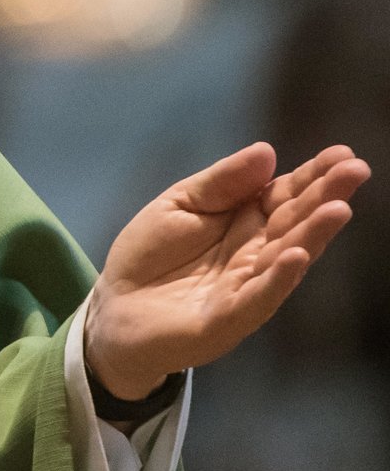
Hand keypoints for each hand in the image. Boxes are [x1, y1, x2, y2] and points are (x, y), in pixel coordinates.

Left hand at [87, 142, 370, 401]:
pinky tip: (296, 256)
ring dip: (313, 235)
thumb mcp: (179, 204)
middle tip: (356, 170)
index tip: (343, 154)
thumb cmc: (149, 254)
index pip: (285, 195)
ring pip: (285, 258)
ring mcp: (246, 287)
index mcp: (245, 222)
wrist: (113, 308)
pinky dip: (278, 279)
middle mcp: (256, 253)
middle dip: (325, 197)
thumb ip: (221, 183)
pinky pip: (258, 298)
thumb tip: (267, 151)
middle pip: (294, 222)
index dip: (312, 176)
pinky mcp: (228, 319)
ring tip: (338, 209)